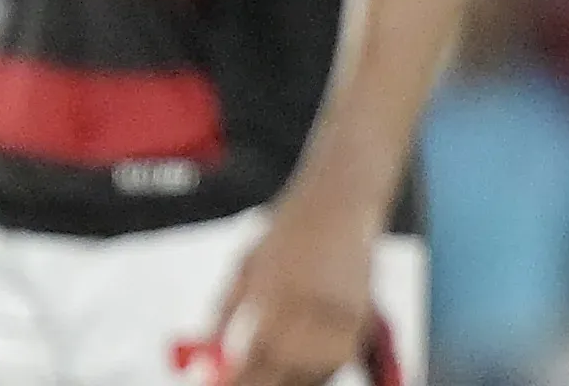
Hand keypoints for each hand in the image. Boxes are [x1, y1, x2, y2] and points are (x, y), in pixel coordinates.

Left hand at [204, 188, 378, 385]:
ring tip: (271, 378)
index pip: (256, 354)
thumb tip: (206, 356)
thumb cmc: (288, 231)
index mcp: (276, 289)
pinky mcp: (362, 316)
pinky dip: (319, 373)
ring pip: (316, 371)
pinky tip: (301, 370)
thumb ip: (224, 313)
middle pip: (286, 370)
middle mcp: (311, 302)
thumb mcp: (245, 267)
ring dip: (292, 382)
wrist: (340, 201)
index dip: (237, 380)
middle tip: (242, 384)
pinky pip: (339, 359)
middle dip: (262, 384)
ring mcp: (341, 312)